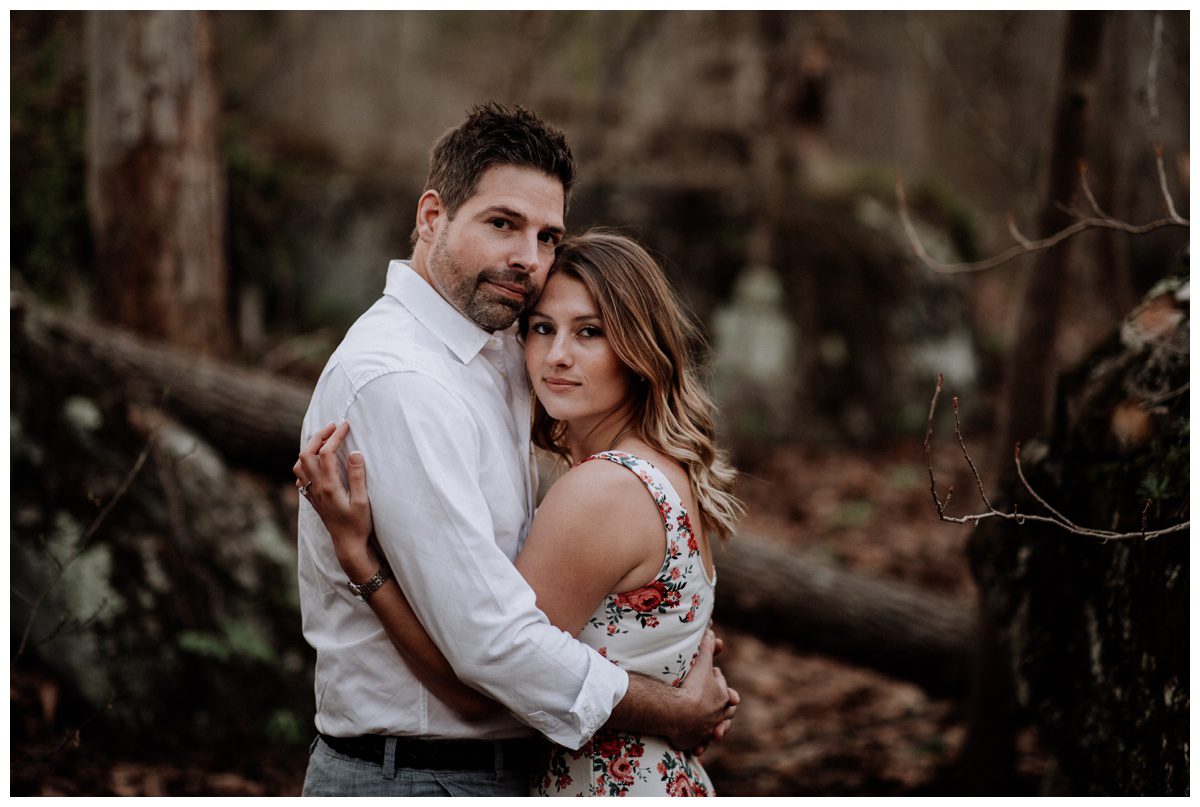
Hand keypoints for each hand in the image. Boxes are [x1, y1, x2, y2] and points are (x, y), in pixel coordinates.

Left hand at [293, 422, 376, 578]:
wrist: (347, 545)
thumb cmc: (358, 524)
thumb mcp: (363, 501)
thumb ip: (358, 476)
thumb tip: (354, 453)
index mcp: (329, 486)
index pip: (326, 453)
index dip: (335, 436)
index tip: (345, 425)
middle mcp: (316, 488)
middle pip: (306, 454)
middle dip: (318, 436)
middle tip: (333, 427)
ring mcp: (312, 493)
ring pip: (299, 464)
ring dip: (309, 448)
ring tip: (324, 441)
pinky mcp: (312, 498)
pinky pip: (301, 476)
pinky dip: (306, 464)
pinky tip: (316, 463)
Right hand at [693, 633, 738, 756]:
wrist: (678, 713)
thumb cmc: (691, 686)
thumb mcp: (700, 662)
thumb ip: (707, 647)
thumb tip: (712, 631)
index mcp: (722, 696)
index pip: (723, 685)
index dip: (717, 678)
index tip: (714, 673)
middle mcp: (718, 714)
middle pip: (727, 710)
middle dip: (725, 706)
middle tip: (723, 702)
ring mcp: (707, 729)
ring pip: (717, 729)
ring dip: (716, 728)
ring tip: (715, 729)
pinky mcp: (695, 741)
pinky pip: (701, 744)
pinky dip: (701, 744)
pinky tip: (699, 747)